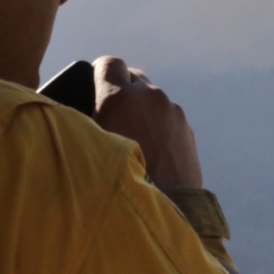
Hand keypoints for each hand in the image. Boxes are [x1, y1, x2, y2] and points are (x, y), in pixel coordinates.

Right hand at [92, 56, 202, 188]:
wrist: (163, 209)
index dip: (99, 72)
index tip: (94, 84)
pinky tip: (151, 150)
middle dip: (121, 89)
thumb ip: (86, 122)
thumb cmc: (115, 181)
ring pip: (153, 99)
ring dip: (141, 109)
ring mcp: (173, 112)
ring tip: (132, 137)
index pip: (109, 64)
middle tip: (111, 113)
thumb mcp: (88, 148)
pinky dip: (157, 125)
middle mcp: (150, 97)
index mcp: (120, 97)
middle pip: (133, 77)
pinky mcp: (187, 130)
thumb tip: (86, 115)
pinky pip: (168, 117)